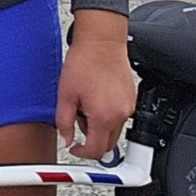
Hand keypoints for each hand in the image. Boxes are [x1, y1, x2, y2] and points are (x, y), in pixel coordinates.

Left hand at [56, 9, 135, 159]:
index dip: (82, 153)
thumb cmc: (84, 63)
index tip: (74, 148)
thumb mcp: (65, 95)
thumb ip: (64, 122)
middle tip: (77, 119)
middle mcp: (121, 114)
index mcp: (104, 117)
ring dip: (99, 125)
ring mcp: (129, 106)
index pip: (96, 150)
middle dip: (91, 138)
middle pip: (109, 143)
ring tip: (85, 103)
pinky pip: (120, 115)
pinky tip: (96, 96)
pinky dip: (107, 114)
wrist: (101, 42)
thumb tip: (66, 139)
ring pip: (114, 129)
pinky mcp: (131, 97)